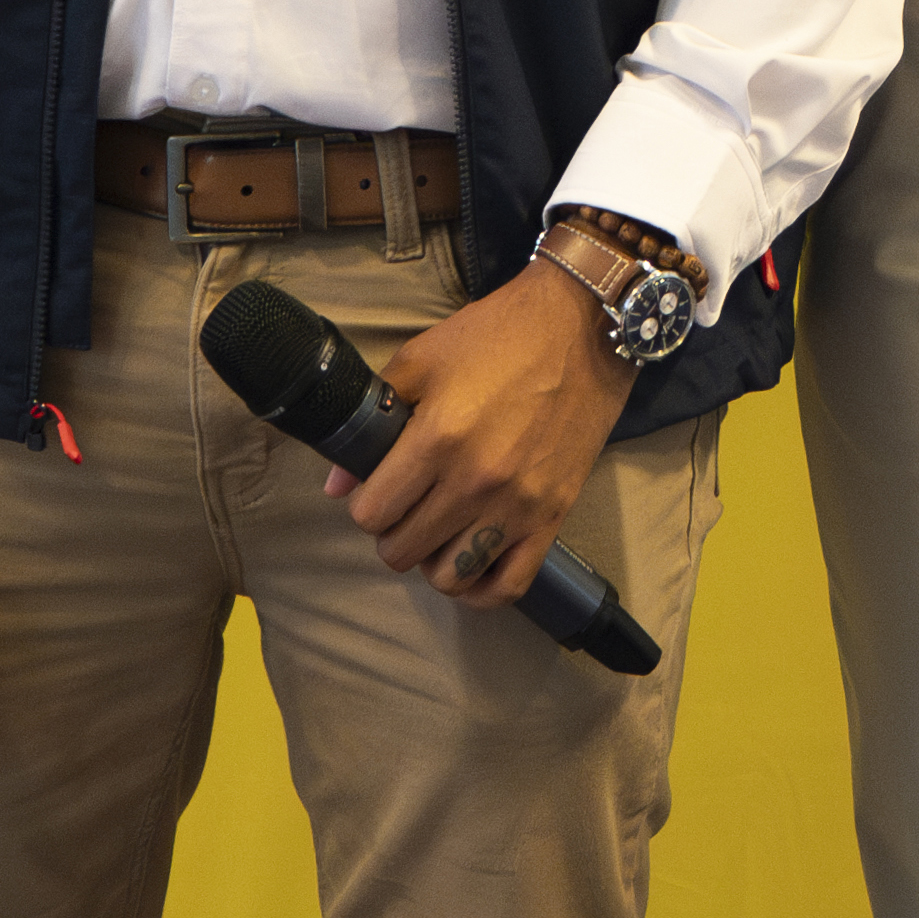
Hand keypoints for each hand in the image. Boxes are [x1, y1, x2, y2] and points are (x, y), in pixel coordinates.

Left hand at [335, 268, 627, 609]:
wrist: (582, 328)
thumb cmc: (497, 335)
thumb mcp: (421, 359)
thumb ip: (374, 418)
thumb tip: (336, 485)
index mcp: (437, 437)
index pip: (371, 513)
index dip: (365, 503)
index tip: (378, 487)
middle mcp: (475, 480)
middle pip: (402, 551)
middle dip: (392, 532)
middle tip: (406, 506)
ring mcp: (517, 504)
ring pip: (450, 576)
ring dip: (432, 560)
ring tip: (438, 531)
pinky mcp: (553, 516)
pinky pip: (509, 585)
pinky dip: (481, 589)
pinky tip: (470, 565)